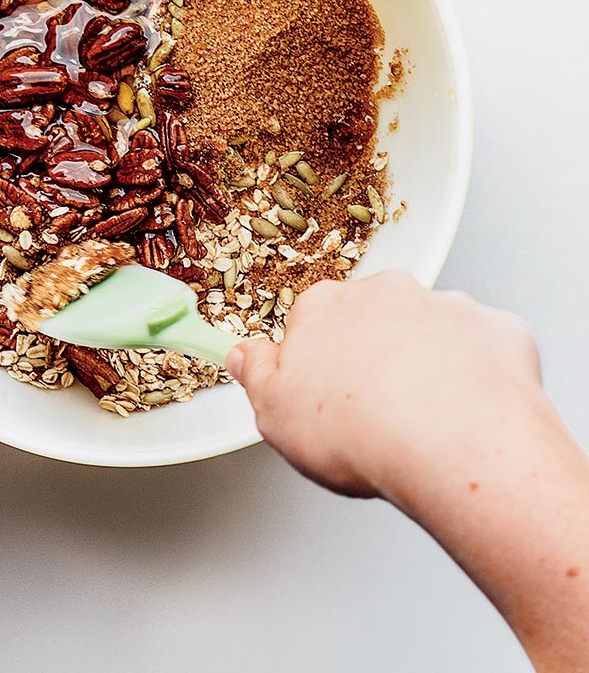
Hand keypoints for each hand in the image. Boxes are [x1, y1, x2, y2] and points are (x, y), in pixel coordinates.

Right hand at [226, 270, 541, 502]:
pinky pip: (481, 346)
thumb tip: (242, 356)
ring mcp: (442, 306)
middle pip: (370, 318)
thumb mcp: (274, 413)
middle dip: (370, 355)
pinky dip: (475, 372)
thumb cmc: (362, 431)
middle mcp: (383, 293)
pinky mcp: (494, 328)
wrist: (454, 445)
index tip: (319, 391)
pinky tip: (466, 411)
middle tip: (371, 411)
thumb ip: (255, 375)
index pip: (310, 322)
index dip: (314, 362)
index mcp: (324, 308)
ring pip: (427, 330)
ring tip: (423, 419)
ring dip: (424, 361)